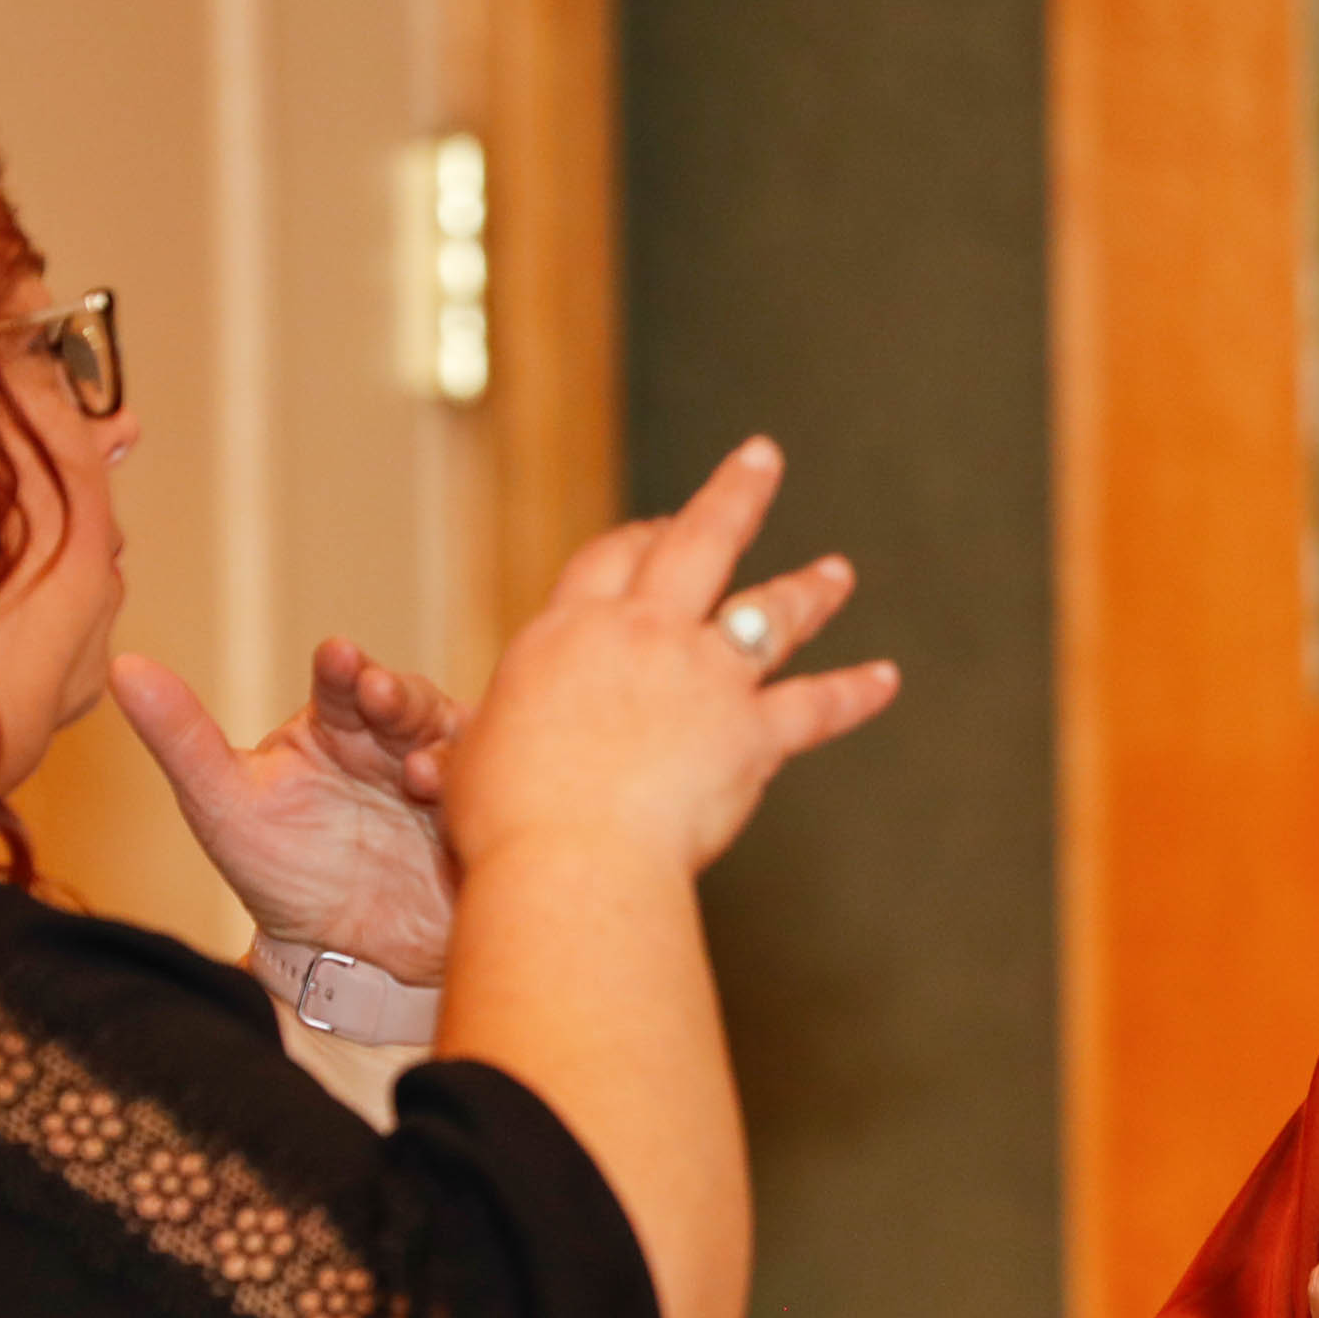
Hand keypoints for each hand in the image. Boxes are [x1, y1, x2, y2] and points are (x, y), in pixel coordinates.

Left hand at [111, 640, 462, 983]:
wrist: (342, 961)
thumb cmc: (281, 876)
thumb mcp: (223, 806)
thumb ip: (181, 738)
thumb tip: (123, 666)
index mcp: (335, 727)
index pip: (341, 682)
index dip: (343, 668)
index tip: (338, 659)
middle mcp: (392, 743)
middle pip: (406, 700)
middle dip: (398, 697)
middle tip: (382, 700)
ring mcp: (441, 778)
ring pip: (454, 739)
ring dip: (441, 745)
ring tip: (420, 774)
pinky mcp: (479, 817)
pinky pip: (490, 789)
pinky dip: (477, 789)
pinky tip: (452, 804)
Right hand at [443, 437, 897, 880]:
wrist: (570, 860)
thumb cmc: (507, 824)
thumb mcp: (471, 766)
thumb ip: (478, 748)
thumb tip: (433, 768)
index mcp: (568, 634)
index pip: (608, 559)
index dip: (635, 536)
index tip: (656, 523)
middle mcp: (643, 636)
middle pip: (696, 542)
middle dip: (735, 495)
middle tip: (763, 458)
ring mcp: (705, 679)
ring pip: (768, 613)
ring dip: (808, 588)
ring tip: (837, 572)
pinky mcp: (750, 734)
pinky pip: (814, 707)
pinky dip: (853, 692)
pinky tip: (885, 680)